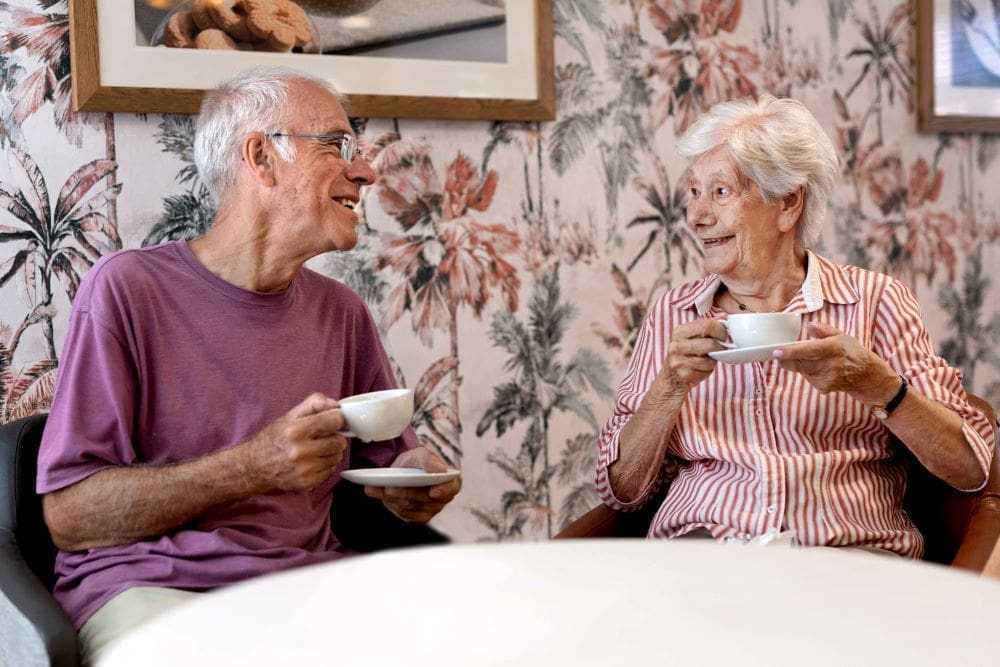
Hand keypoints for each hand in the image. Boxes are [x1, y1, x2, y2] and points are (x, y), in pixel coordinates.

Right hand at [240, 393, 349, 492]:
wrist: (254, 467)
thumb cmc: (273, 439)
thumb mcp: (290, 416)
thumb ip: (314, 404)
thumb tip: (335, 405)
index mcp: (295, 431)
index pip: (334, 421)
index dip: (335, 420)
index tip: (330, 422)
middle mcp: (300, 451)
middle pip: (339, 441)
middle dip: (333, 437)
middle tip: (319, 438)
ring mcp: (304, 469)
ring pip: (337, 457)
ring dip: (329, 453)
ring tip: (313, 450)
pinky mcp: (307, 483)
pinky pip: (330, 471)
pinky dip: (324, 466)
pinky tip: (310, 463)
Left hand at [364, 447, 460, 522]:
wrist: (403, 470)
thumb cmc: (416, 462)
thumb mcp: (422, 454)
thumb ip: (430, 461)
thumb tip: (441, 470)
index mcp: (449, 481)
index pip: (451, 488)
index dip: (443, 491)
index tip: (433, 492)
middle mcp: (442, 499)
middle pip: (425, 499)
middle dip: (406, 493)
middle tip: (390, 488)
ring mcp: (430, 510)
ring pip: (411, 507)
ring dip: (395, 498)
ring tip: (382, 489)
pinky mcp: (416, 517)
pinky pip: (404, 514)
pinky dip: (392, 504)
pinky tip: (383, 495)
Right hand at [661, 318, 728, 391]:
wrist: (672, 376)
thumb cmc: (688, 354)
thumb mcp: (692, 337)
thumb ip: (705, 329)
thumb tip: (726, 324)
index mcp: (679, 331)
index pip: (707, 325)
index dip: (720, 331)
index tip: (723, 336)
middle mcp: (676, 345)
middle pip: (710, 343)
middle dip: (720, 347)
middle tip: (721, 349)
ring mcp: (678, 361)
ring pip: (709, 360)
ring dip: (713, 360)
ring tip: (707, 359)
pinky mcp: (684, 374)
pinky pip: (706, 370)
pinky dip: (707, 370)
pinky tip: (701, 369)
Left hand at [774, 322, 898, 402]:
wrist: (865, 375)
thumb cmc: (851, 352)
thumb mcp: (841, 336)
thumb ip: (823, 330)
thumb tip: (809, 326)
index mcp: (834, 348)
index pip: (809, 351)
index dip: (791, 352)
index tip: (776, 352)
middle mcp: (830, 365)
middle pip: (800, 364)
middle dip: (786, 359)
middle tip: (779, 353)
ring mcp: (826, 378)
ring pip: (801, 370)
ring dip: (799, 364)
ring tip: (812, 359)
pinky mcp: (823, 387)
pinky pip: (807, 378)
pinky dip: (807, 372)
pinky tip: (818, 369)